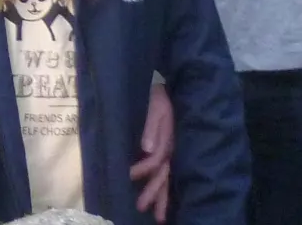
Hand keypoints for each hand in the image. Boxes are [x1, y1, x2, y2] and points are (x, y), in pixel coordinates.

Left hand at [132, 81, 173, 221]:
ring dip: (162, 197)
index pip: (156, 159)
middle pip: (164, 175)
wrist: (172, 90)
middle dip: (154, 193)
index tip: (128, 175)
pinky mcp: (170, 151)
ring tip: (158, 217)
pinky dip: (166, 188)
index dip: (142, 168)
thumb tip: (147, 149)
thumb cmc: (160, 97)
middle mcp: (172, 149)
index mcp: (168, 139)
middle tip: (142, 208)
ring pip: (168, 179)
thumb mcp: (156, 107)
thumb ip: (152, 127)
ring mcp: (172, 152)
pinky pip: (169, 173)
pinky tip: (162, 201)